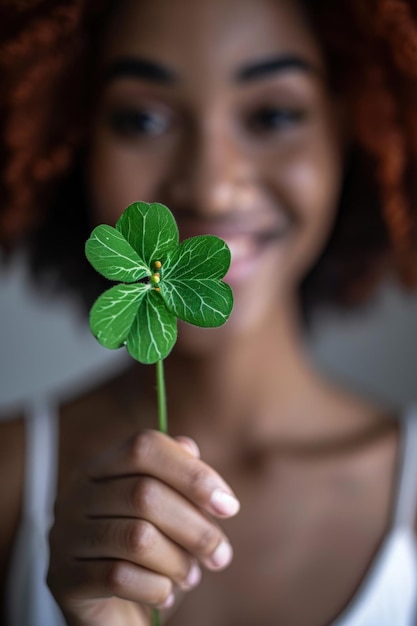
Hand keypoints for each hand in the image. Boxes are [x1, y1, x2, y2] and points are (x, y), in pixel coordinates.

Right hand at [47, 430, 239, 624]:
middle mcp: (75, 495)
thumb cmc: (149, 555)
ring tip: (192, 577)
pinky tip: (165, 593)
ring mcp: (64, 536)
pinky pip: (120, 576)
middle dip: (196, 528)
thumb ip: (179, 478)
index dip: (192, 472)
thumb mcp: (171, 513)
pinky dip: (155, 587)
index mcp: (101, 468)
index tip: (228, 506)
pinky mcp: (63, 579)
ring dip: (178, 561)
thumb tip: (191, 448)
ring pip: (137, 537)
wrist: (114, 614)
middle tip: (221, 555)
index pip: (145, 447)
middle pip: (145, 494)